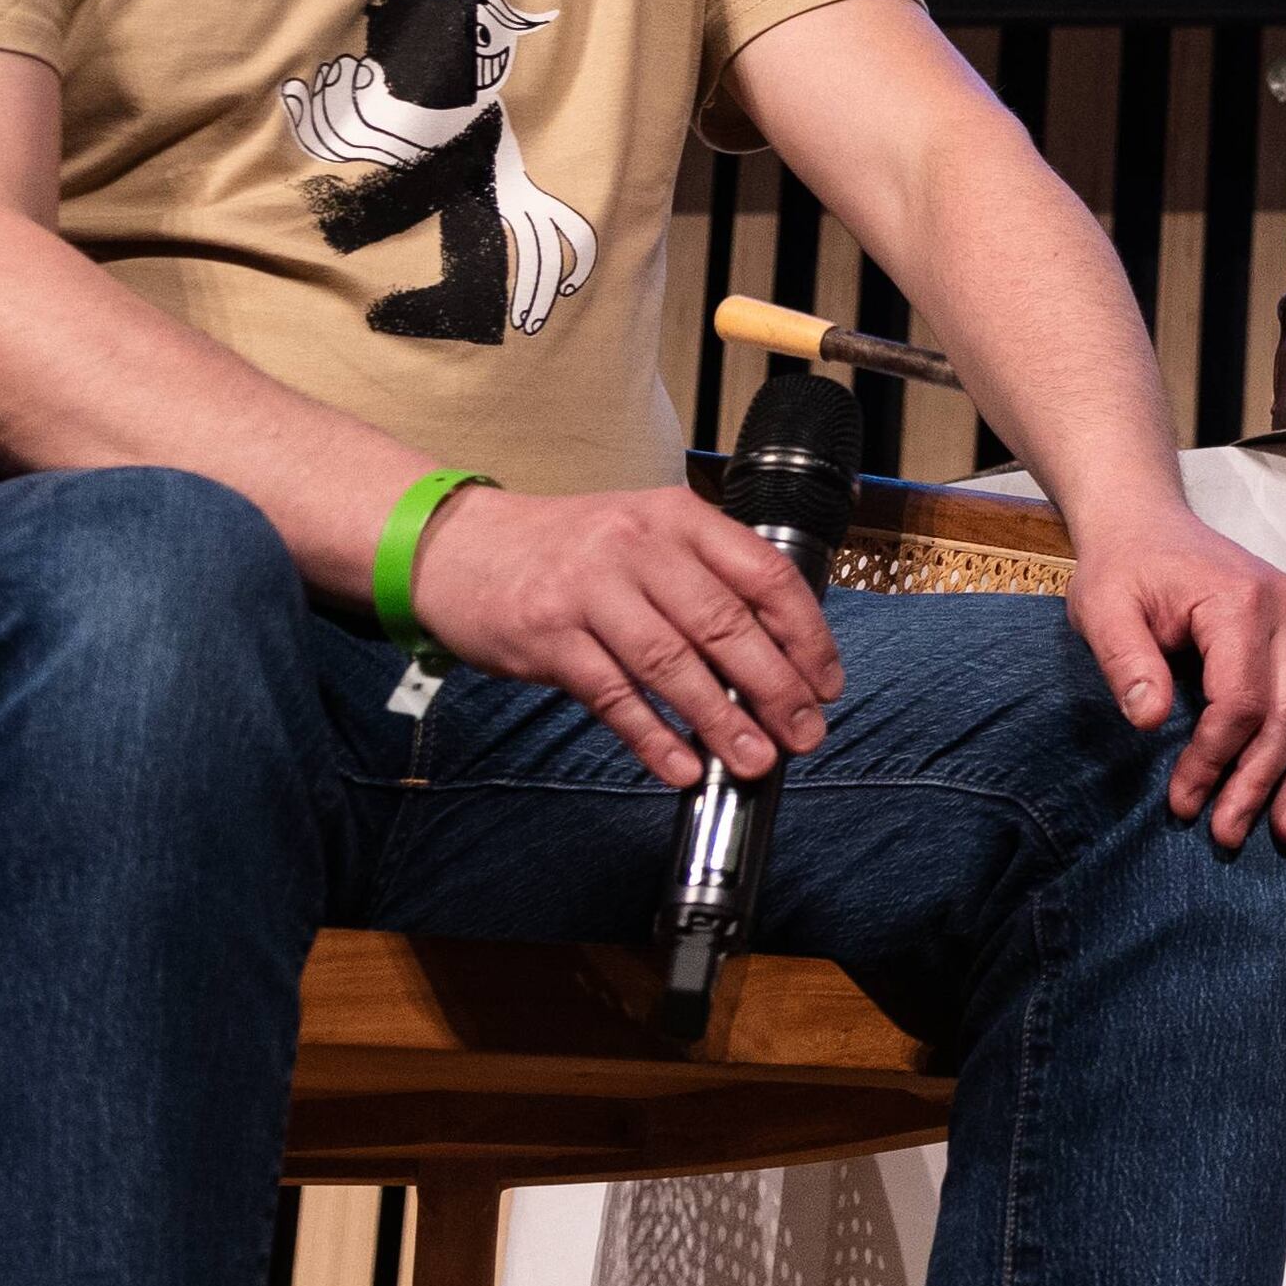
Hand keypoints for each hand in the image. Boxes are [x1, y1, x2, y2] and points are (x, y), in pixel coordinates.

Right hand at [407, 485, 840, 790]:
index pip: (764, 574)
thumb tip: (779, 662)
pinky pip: (613, 696)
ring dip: (719, 721)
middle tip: (804, 734)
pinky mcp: (548, 635)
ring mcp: (590, 589)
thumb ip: (706, 583)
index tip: (826, 683)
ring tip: (753, 760)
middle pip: (724, 624)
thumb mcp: (646, 540)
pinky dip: (651, 737)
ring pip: (671, 664)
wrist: (459, 545)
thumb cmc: (570, 551)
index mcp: (677, 518)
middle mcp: (637, 545)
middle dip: (775, 688)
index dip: (806, 635)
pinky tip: (681, 767)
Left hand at [1064, 503, 1285, 850]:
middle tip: (1230, 835)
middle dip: (1260, 782)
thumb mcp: (1102, 609)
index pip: (1242, 702)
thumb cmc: (1124, 569)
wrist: (1149, 524)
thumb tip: (1150, 721)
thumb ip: (1126, 662)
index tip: (1184, 802)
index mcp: (1242, 602)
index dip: (1215, 760)